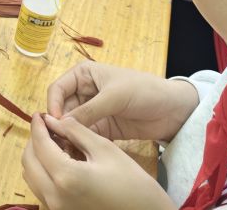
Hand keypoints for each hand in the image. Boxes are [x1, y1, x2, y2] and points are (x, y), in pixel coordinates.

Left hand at [22, 113, 174, 209]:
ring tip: (54, 143)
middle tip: (46, 127)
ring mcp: (57, 209)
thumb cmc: (133, 183)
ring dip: (37, 157)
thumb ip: (76, 131)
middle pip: (28, 162)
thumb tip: (53, 120)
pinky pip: (42, 189)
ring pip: (31, 177)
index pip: (40, 144)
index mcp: (66, 177)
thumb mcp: (105, 150)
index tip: (39, 114)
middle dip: (34, 141)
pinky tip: (60, 162)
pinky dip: (44, 172)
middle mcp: (54, 196)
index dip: (38, 126)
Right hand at [46, 61, 198, 141]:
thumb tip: (61, 124)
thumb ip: (88, 110)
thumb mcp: (114, 96)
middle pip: (61, 108)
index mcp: (83, 75)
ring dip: (67, 135)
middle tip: (58, 141)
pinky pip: (84, 135)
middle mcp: (84, 92)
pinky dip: (79, 143)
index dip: (53, 105)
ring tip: (66, 149)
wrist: (172, 110)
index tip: (56, 122)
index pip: (58, 89)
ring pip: (71, 124)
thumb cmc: (143, 90)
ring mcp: (92, 111)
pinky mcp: (102, 128)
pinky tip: (77, 153)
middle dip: (59, 123)